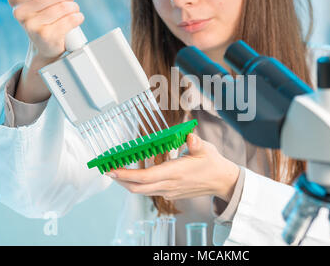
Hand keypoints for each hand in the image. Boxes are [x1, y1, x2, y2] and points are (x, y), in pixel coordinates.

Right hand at [8, 0, 83, 68]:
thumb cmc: (43, 18)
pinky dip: (78, 17)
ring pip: (65, 7)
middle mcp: (21, 12)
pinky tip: (76, 18)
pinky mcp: (47, 37)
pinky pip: (70, 20)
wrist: (46, 46)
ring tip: (72, 10)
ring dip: (74, 7)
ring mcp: (32, 26)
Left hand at [106, 134, 240, 201]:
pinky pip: (149, 191)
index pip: (145, 177)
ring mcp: (169, 191)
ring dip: (127, 183)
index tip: (112, 169)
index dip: (126, 175)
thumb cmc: (212, 164)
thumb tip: (190, 137)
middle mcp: (170, 185)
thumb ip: (196, 143)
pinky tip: (135, 174)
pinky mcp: (170, 193)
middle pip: (137, 188)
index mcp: (176, 173)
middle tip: (107, 169)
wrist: (221, 181)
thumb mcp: (206, 149)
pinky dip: (138, 184)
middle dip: (120, 180)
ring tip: (116, 171)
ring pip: (141, 191)